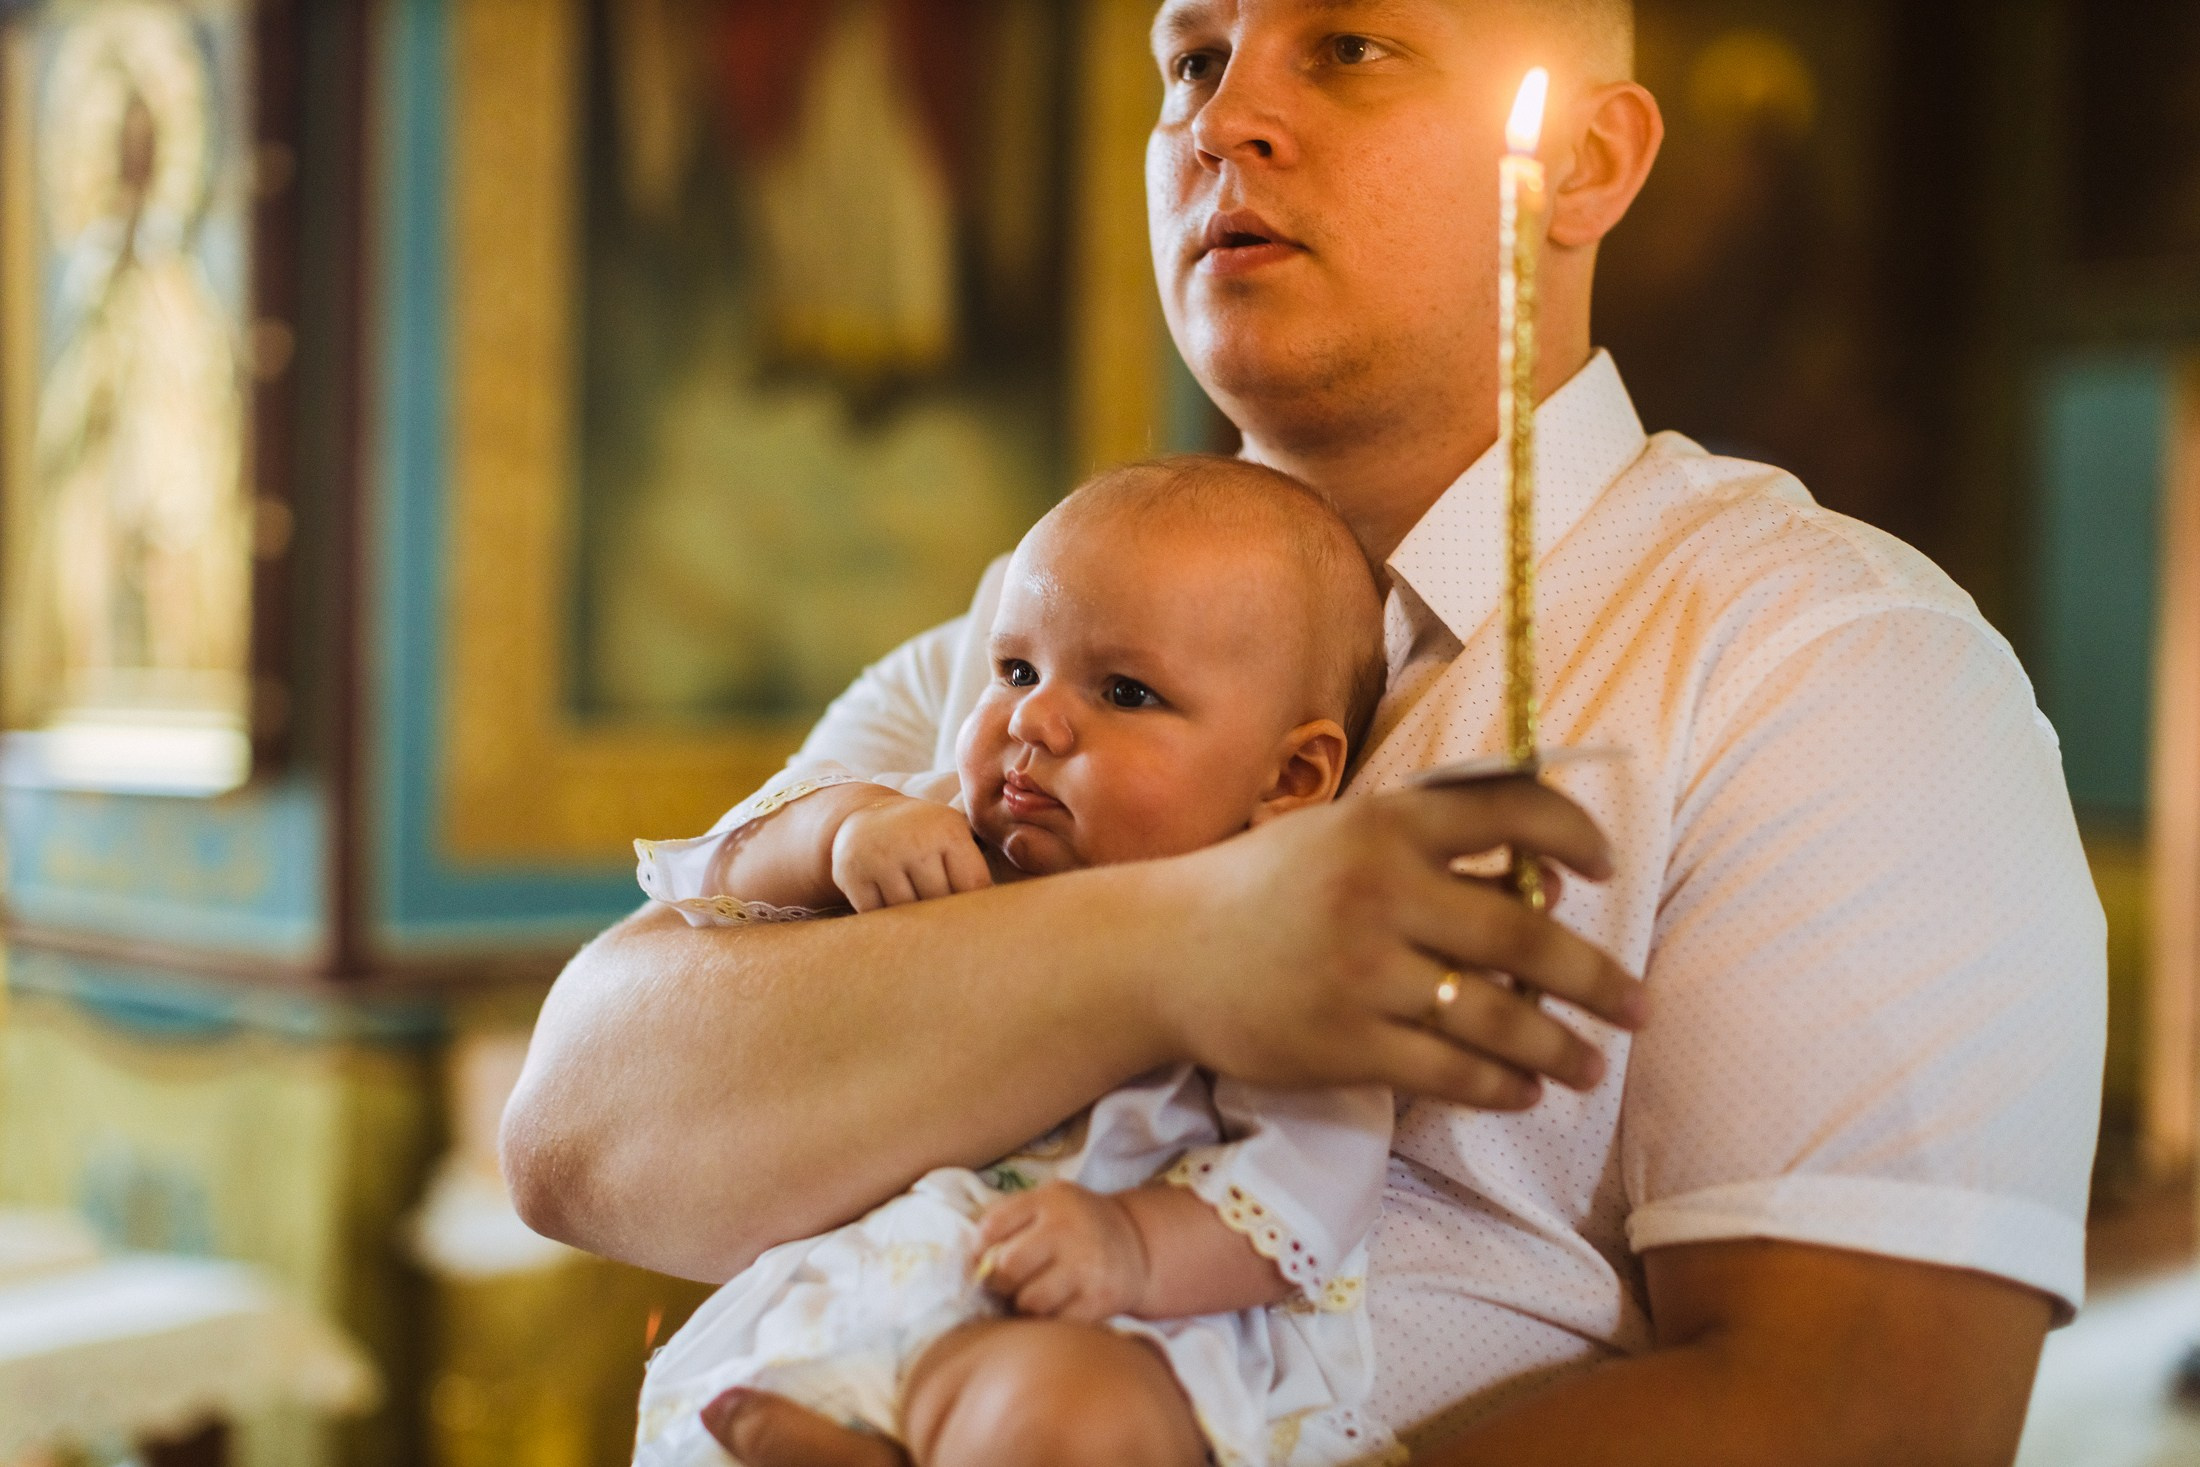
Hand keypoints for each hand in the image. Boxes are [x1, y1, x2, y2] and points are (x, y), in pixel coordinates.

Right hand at [830, 793, 994, 911]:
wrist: (864, 818)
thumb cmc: (922, 835)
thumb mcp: (951, 833)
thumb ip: (975, 867)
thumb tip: (1004, 917)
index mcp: (946, 830)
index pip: (973, 886)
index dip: (975, 905)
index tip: (976, 917)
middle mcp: (913, 839)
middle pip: (940, 901)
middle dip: (944, 914)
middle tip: (946, 922)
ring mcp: (880, 856)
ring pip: (908, 911)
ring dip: (913, 918)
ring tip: (918, 912)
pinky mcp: (852, 874)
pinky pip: (877, 914)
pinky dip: (885, 917)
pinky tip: (890, 905)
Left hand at [974, 1181, 1146, 1322]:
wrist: (1137, 1243)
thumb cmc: (1076, 1225)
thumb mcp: (1048, 1203)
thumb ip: (1009, 1218)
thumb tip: (968, 1255)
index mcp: (1050, 1200)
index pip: (992, 1227)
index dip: (978, 1250)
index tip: (983, 1260)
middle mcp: (1068, 1229)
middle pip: (1007, 1267)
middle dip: (1000, 1282)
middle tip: (1008, 1284)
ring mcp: (1087, 1266)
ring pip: (1029, 1301)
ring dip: (1024, 1306)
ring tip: (1032, 1297)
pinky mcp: (1100, 1299)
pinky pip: (1056, 1322)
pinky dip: (1049, 1321)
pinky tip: (1055, 1308)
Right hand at [1146, 777, 1646, 1109]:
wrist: (1162, 951)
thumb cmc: (1265, 888)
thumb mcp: (1342, 835)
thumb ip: (1434, 843)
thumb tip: (1545, 883)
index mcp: (1386, 823)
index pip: (1511, 811)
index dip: (1574, 836)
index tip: (1607, 871)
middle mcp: (1379, 890)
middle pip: (1525, 935)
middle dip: (1598, 978)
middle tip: (1641, 1006)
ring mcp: (1362, 971)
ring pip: (1496, 1016)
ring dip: (1561, 1048)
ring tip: (1593, 1065)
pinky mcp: (1342, 1042)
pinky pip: (1448, 1072)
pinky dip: (1500, 1085)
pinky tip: (1525, 1090)